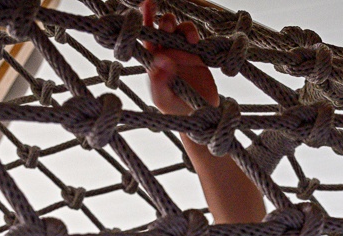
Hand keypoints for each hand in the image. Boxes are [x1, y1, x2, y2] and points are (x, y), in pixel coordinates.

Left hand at [142, 0, 218, 115]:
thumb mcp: (162, 98)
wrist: (198, 118)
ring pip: (180, 30)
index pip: (145, 35)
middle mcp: (166, 52)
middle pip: (163, 27)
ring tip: (190, 41)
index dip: (144, 18)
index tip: (147, 4)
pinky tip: (196, 45)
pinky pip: (196, 39)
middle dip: (165, 22)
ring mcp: (182, 52)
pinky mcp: (198, 55)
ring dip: (183, 29)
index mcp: (152, 59)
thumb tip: (161, 59)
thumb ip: (159, 81)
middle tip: (168, 27)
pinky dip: (195, 37)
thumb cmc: (173, 110)